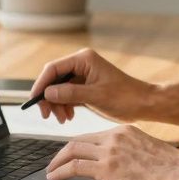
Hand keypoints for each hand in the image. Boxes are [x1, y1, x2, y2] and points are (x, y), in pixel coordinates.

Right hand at [29, 48, 155, 123]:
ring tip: (63, 119)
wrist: (144, 104)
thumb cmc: (125, 97)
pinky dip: (64, 106)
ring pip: (58, 89)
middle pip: (54, 79)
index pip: (53, 69)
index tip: (34, 101)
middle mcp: (81, 64)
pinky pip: (67, 95)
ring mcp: (83, 75)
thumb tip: (47, 93)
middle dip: (49, 98)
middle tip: (48, 115)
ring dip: (57, 104)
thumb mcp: (96, 96)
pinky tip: (69, 117)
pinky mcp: (86, 86)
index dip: (41, 85)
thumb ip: (70, 93)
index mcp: (83, 59)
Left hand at [44, 125, 178, 179]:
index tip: (71, 154)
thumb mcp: (149, 152)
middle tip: (54, 162)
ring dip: (56, 162)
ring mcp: (109, 151)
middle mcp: (114, 137)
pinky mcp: (107, 168)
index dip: (78, 145)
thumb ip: (133, 153)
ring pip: (71, 150)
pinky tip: (55, 178)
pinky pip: (74, 167)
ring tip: (50, 172)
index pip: (93, 136)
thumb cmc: (172, 169)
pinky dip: (60, 172)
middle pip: (77, 140)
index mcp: (124, 131)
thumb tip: (126, 166)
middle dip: (62, 152)